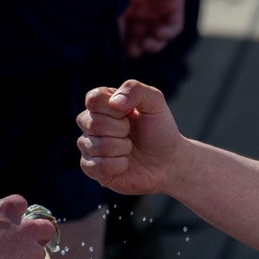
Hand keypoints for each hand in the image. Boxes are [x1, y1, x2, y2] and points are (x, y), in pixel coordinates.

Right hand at [77, 80, 185, 194]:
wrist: (168, 162)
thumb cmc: (159, 130)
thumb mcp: (155, 102)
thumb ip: (136, 90)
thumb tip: (114, 102)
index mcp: (102, 103)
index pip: (93, 99)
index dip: (114, 109)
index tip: (130, 113)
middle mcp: (91, 123)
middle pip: (92, 123)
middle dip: (121, 129)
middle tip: (131, 133)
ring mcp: (89, 146)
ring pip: (95, 146)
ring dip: (122, 148)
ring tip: (130, 148)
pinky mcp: (92, 169)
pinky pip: (96, 166)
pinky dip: (118, 165)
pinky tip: (125, 163)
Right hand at [119, 0, 184, 57]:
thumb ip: (113, 18)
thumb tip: (108, 41)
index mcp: (126, 11)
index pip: (126, 36)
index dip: (125, 46)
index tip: (123, 49)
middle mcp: (143, 13)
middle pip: (142, 40)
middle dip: (138, 48)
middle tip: (135, 48)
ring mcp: (159, 10)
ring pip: (159, 38)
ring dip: (153, 45)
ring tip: (147, 42)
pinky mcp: (174, 6)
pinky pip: (174, 27)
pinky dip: (167, 33)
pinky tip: (159, 32)